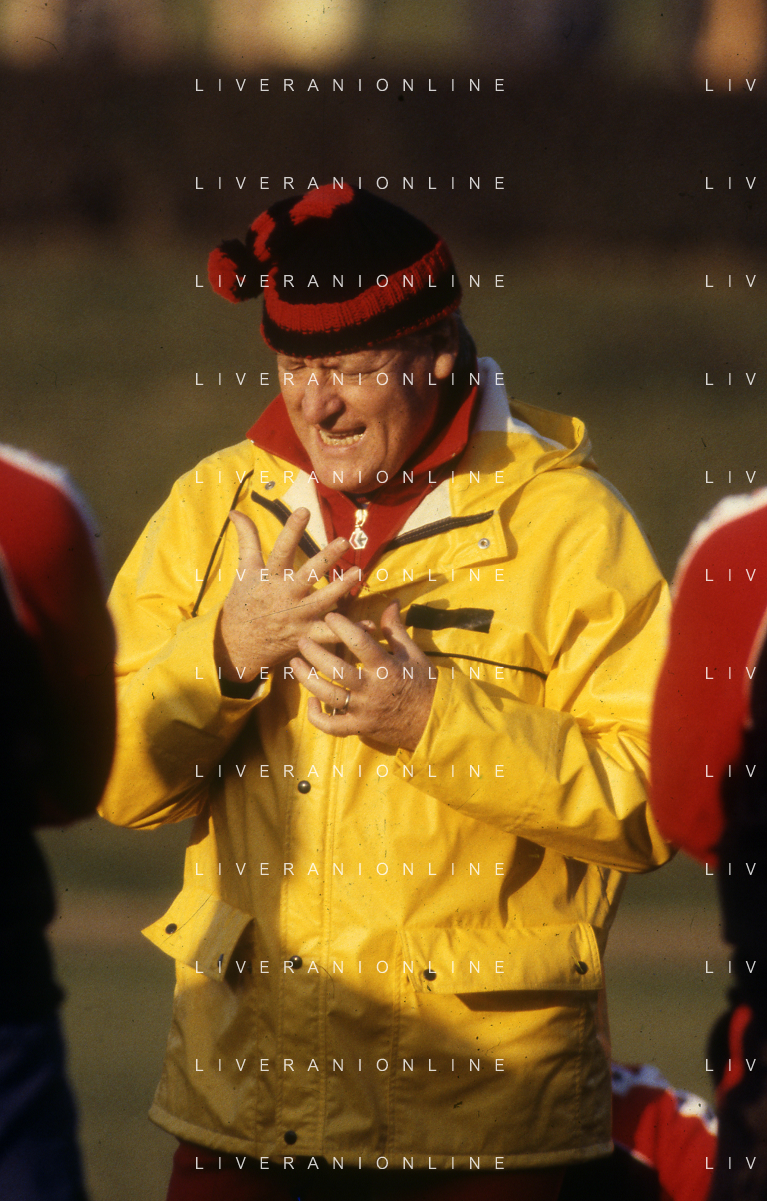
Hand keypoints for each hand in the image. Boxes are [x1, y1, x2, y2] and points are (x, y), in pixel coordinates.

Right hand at [215, 508, 359, 682]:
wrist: (236, 645)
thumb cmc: (242, 603)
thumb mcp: (243, 570)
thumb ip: (247, 539)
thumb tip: (235, 510)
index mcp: (269, 578)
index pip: (281, 550)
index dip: (292, 530)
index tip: (304, 510)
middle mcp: (284, 596)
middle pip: (307, 574)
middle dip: (326, 558)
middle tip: (345, 541)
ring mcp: (296, 617)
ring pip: (323, 601)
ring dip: (341, 587)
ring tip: (358, 572)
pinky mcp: (306, 635)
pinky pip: (330, 634)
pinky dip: (350, 630)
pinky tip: (370, 624)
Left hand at [291, 601, 437, 750]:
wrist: (433, 722)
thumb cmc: (423, 684)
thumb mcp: (413, 654)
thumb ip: (396, 629)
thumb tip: (391, 601)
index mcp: (386, 667)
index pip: (360, 643)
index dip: (342, 627)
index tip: (330, 616)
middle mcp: (372, 689)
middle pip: (336, 669)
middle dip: (315, 653)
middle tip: (302, 640)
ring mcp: (363, 710)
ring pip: (328, 695)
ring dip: (307, 679)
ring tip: (294, 664)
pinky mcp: (359, 728)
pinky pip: (331, 726)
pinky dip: (317, 716)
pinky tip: (311, 700)